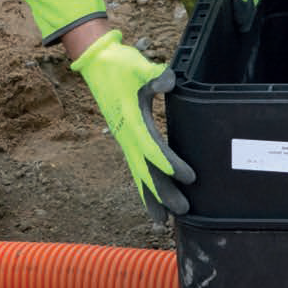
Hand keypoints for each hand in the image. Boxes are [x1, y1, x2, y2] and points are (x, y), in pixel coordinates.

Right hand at [71, 30, 194, 221]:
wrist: (97, 63)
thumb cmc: (120, 65)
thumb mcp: (138, 66)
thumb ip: (154, 75)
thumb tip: (168, 81)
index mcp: (132, 121)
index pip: (154, 148)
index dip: (171, 163)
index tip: (190, 177)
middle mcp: (127, 136)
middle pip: (147, 171)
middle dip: (164, 193)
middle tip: (183, 210)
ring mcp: (125, 140)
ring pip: (139, 176)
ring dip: (151, 199)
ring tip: (161, 224)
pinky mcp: (126, 140)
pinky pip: (136, 168)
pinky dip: (144, 187)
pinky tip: (153, 202)